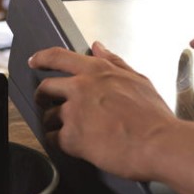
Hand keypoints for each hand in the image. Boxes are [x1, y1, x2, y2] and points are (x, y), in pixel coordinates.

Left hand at [30, 42, 177, 179]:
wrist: (159, 143)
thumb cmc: (153, 116)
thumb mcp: (138, 80)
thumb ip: (115, 62)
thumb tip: (98, 48)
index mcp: (97, 71)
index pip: (58, 57)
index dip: (41, 58)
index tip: (34, 61)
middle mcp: (81, 88)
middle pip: (46, 88)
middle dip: (42, 97)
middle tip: (45, 103)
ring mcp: (74, 112)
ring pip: (49, 116)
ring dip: (55, 124)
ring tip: (71, 131)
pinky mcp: (71, 137)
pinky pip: (53, 139)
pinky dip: (59, 143)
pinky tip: (73, 145)